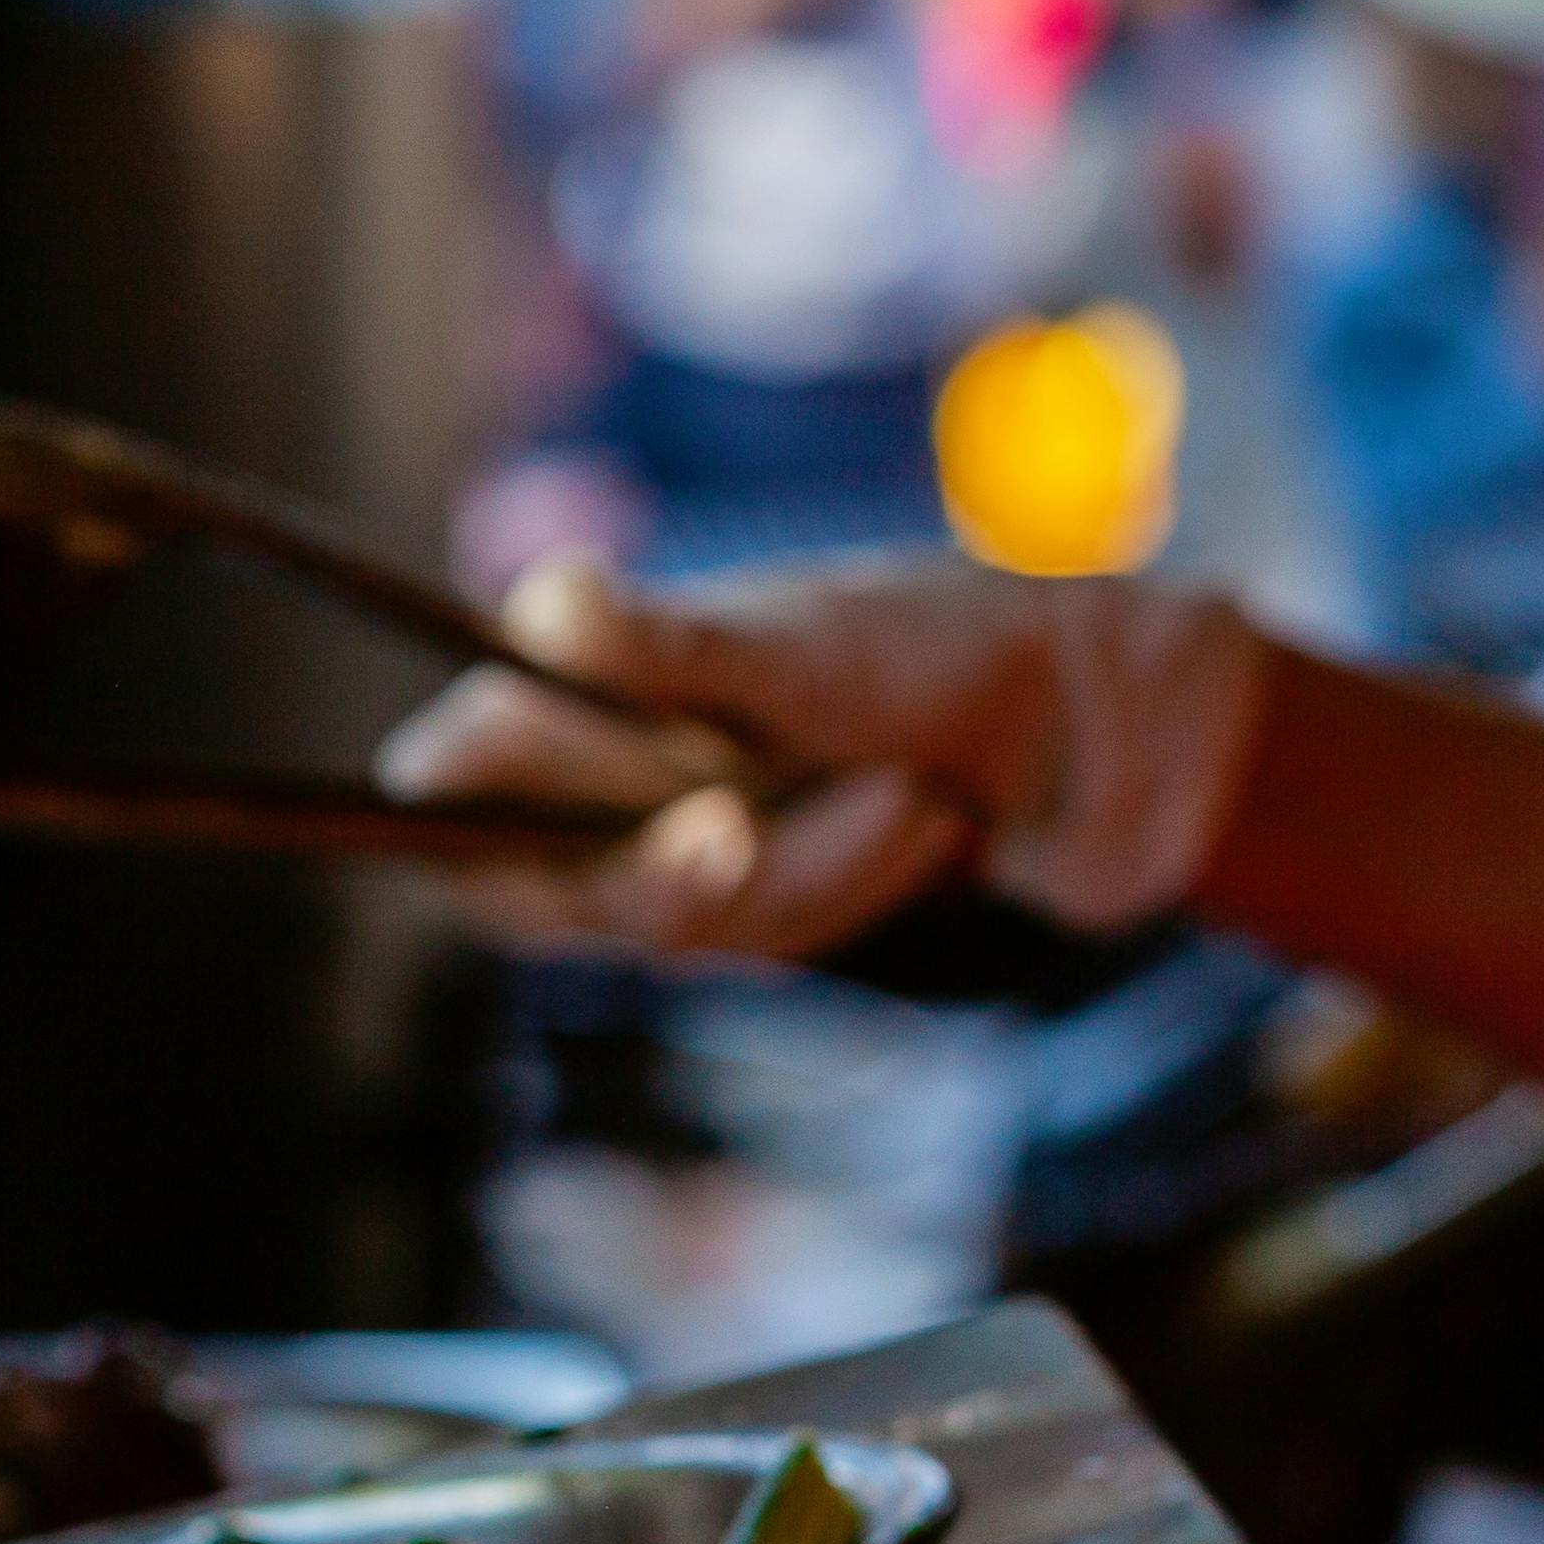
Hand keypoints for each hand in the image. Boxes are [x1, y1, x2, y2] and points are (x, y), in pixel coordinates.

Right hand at [374, 556, 1267, 959]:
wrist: (1092, 721)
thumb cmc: (930, 644)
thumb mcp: (797, 639)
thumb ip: (662, 646)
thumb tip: (541, 606)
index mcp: (590, 697)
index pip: (458, 791)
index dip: (451, 813)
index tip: (455, 802)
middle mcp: (620, 782)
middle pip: (572, 890)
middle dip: (675, 865)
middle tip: (732, 824)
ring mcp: (695, 852)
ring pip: (694, 922)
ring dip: (816, 861)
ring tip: (908, 794)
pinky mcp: (771, 906)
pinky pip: (780, 937)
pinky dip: (859, 878)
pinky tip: (926, 825)